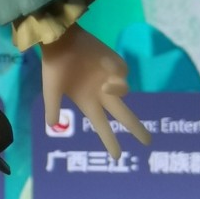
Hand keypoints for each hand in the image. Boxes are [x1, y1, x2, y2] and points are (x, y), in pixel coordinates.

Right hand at [39, 24, 151, 162]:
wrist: (62, 40)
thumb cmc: (55, 66)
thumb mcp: (51, 90)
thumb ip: (52, 108)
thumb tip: (52, 125)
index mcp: (87, 103)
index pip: (102, 127)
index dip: (110, 142)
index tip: (118, 158)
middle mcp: (101, 95)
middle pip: (123, 116)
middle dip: (136, 129)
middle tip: (148, 142)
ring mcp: (110, 80)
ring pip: (124, 92)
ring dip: (116, 90)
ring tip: (104, 83)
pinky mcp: (116, 65)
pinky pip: (123, 75)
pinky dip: (116, 74)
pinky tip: (103, 65)